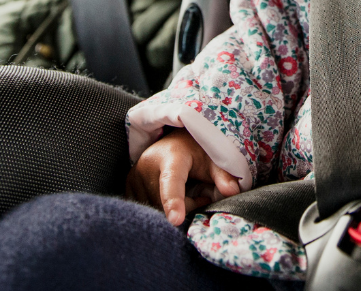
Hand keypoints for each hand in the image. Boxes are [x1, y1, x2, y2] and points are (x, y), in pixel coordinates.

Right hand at [126, 128, 241, 225]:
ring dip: (171, 209)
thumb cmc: (197, 151)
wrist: (174, 140)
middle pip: (165, 204)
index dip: (174, 202)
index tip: (176, 220)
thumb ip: (223, 175)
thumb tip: (233, 192)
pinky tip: (168, 196)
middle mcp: (147, 165)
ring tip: (185, 192)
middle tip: (200, 195)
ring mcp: (134, 175)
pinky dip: (159, 208)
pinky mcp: (127, 185)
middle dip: (186, 207)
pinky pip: (144, 209)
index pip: (172, 183)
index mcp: (171, 156)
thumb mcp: (214, 159)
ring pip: (153, 209)